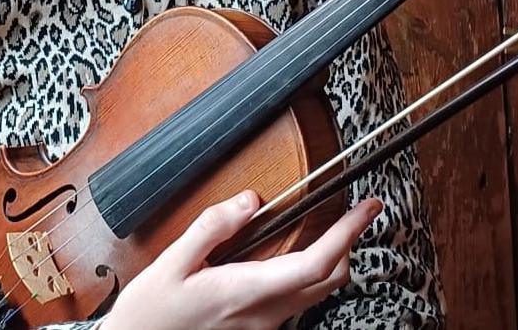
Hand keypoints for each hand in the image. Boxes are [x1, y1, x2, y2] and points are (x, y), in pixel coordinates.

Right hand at [100, 190, 382, 329]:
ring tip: (329, 228)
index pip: (315, 263)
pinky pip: (298, 301)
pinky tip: (292, 255)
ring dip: (331, 260)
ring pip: (317, 293)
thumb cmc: (151, 312)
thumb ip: (212, 227)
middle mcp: (264, 314)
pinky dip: (308, 275)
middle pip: (330, 280)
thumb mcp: (171, 263)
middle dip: (349, 244)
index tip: (366, 207)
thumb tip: (250, 200)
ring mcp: (265, 326)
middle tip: (354, 211)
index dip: (347, 234)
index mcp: (244, 292)